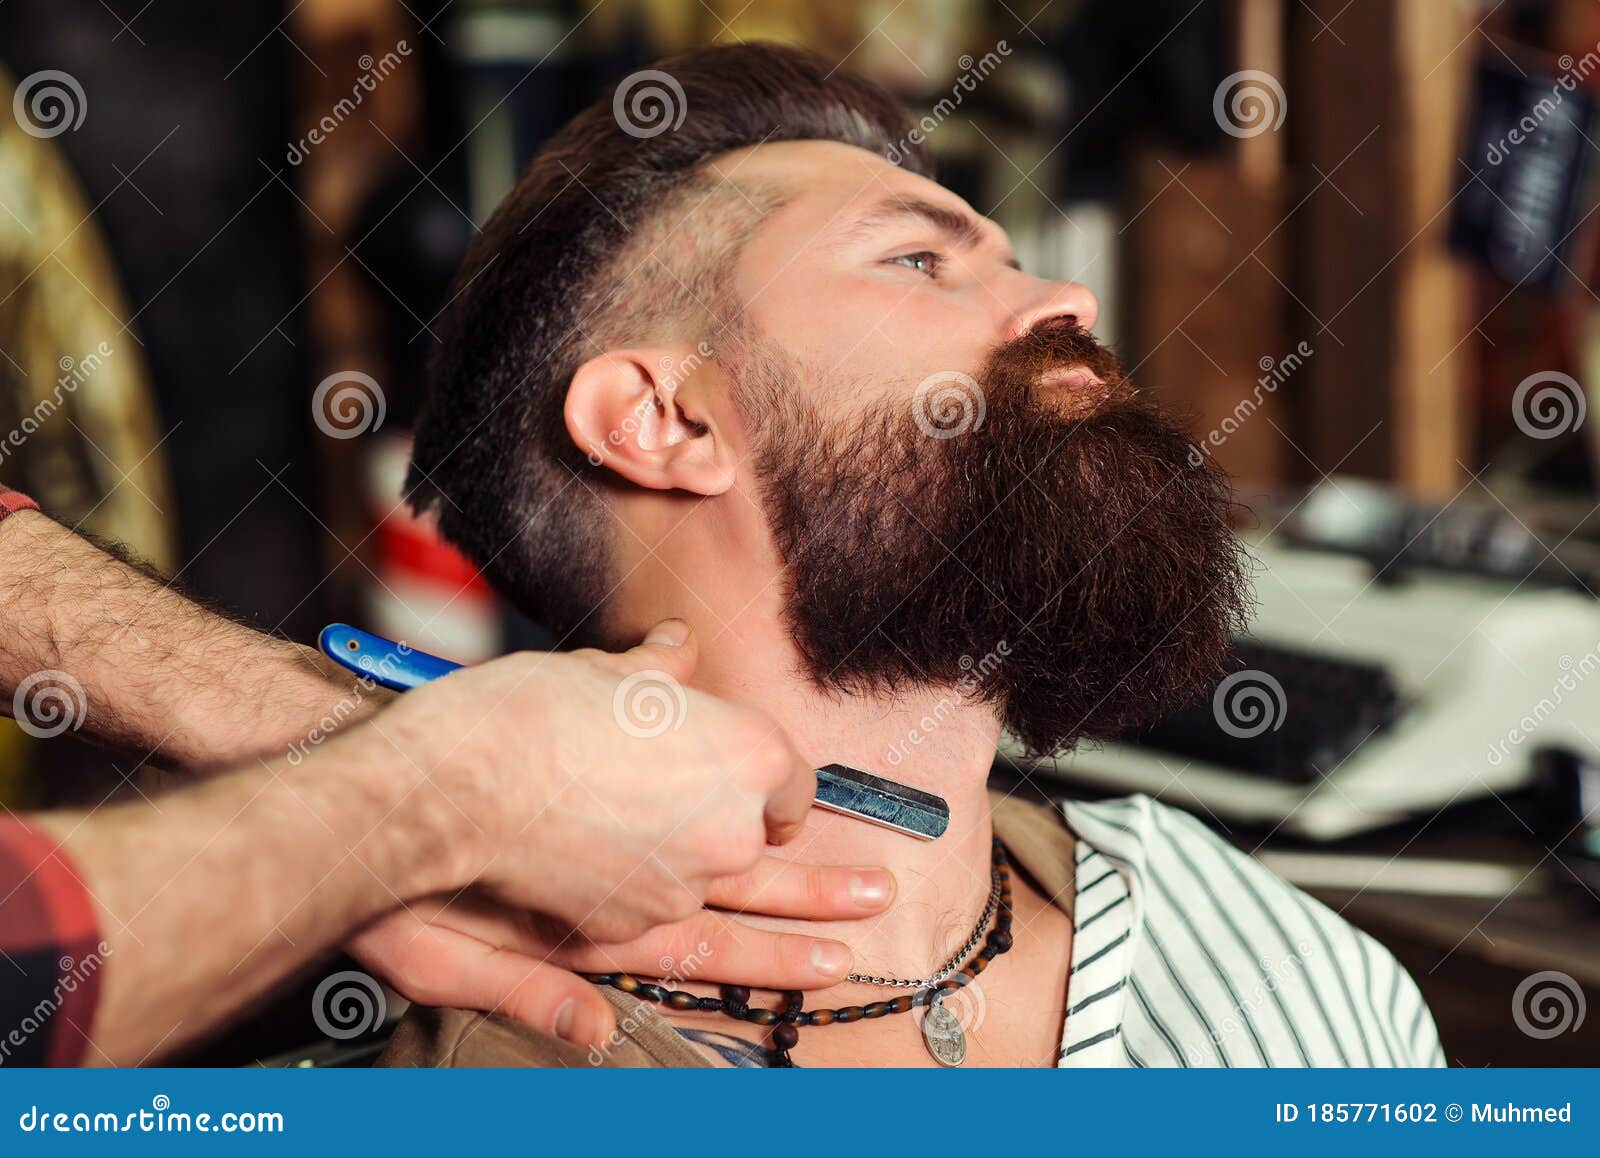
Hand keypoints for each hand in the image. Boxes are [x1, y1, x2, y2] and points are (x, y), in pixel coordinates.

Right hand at [366, 619, 894, 1046]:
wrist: (453, 782)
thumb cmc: (526, 713)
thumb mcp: (601, 673)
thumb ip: (653, 674)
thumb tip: (676, 646)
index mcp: (742, 754)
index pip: (786, 781)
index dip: (774, 786)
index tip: (769, 792)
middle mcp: (726, 828)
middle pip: (781, 858)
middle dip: (826, 882)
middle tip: (874, 893)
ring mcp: (677, 886)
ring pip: (736, 914)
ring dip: (786, 942)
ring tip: (833, 962)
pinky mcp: (624, 928)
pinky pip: (664, 939)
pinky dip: (686, 951)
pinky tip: (713, 972)